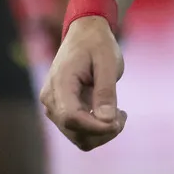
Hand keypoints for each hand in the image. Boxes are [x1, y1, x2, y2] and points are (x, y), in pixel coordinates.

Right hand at [41, 14, 127, 149]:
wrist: (84, 35)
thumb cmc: (97, 44)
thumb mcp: (107, 62)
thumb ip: (106, 91)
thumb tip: (107, 121)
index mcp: (60, 83)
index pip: (72, 118)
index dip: (96, 126)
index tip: (118, 120)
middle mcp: (51, 99)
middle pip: (76, 132)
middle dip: (103, 131)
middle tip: (122, 115)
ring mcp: (54, 108)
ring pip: (78, 138)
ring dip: (102, 133)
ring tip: (118, 113)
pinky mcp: (62, 112)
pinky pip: (79, 132)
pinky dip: (97, 130)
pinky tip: (110, 114)